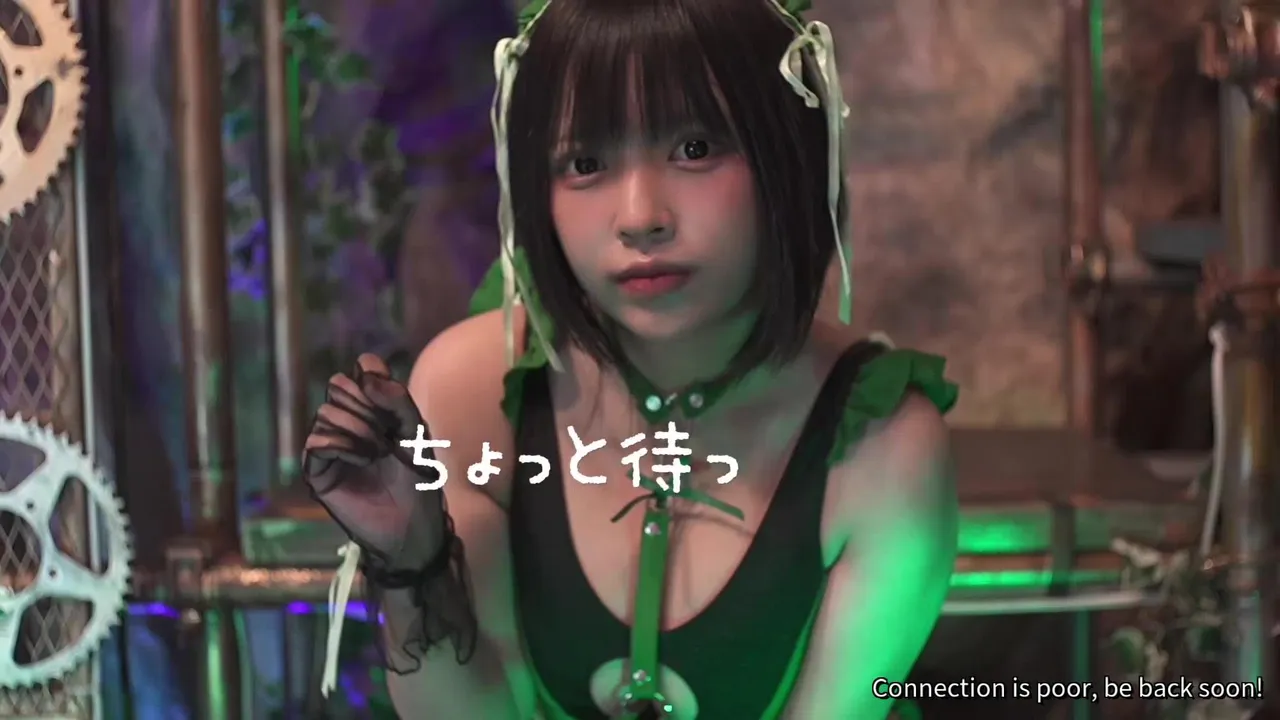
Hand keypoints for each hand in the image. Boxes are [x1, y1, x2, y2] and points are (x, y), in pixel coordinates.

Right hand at [303, 353, 445, 568]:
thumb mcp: (415, 432)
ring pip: (326, 413)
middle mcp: (345, 423)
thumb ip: (397, 398)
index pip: (358, 372)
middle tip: (386, 433)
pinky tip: (364, 460)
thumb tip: (365, 368)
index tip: (392, 403)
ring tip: (378, 452)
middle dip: (365, 405)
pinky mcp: (318, 472)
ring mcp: (329, 447)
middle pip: (337, 386)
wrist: (413, 523)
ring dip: (358, 429)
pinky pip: (316, 442)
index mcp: (370, 410)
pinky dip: (342, 447)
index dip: (372, 380)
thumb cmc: (417, 479)